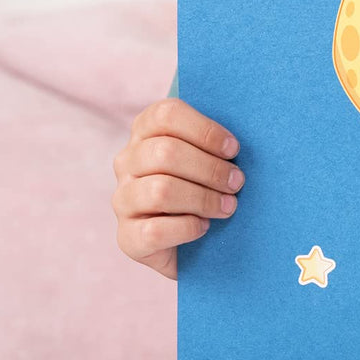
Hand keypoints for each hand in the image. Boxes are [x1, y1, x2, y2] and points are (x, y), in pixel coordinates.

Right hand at [112, 98, 243, 279]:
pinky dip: (188, 228)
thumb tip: (237, 142)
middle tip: (236, 182)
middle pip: (165, 153)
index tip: (233, 148)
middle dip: (210, 169)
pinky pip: (156, 231)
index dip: (205, 130)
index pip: (166, 115)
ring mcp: (123, 200)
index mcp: (146, 131)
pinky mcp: (127, 237)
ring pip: (160, 190)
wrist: (195, 244)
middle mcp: (127, 162)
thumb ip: (216, 141)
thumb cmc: (208, 185)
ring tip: (228, 206)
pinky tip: (204, 227)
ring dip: (203, 199)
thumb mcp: (211, 156)